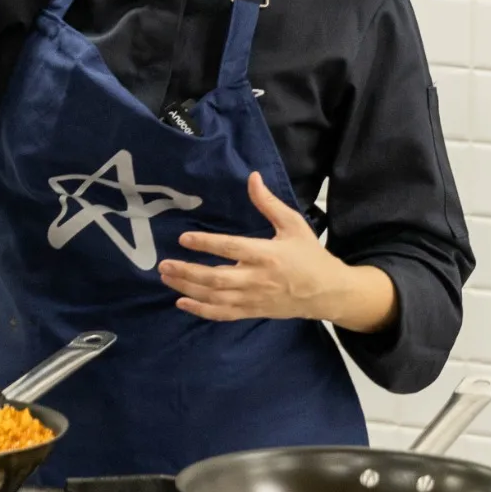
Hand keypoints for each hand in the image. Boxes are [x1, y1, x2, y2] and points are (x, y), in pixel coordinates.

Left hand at [164, 172, 396, 331]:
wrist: (326, 292)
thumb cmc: (309, 255)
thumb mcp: (293, 224)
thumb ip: (269, 203)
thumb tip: (252, 177)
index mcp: (267, 255)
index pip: (232, 248)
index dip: (207, 243)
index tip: (184, 238)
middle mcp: (257, 279)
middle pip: (217, 278)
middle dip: (188, 272)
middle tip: (163, 264)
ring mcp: (253, 298)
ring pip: (215, 297)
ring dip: (188, 288)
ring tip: (167, 277)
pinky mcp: (252, 311)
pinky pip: (223, 314)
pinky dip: (201, 310)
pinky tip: (182, 302)